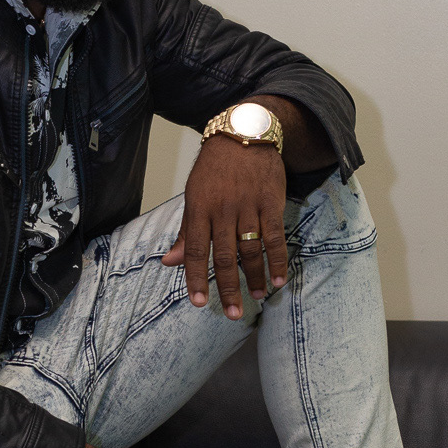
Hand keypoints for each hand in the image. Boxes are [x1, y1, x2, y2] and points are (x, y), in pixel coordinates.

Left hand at [161, 132, 288, 318]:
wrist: (243, 134)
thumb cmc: (214, 169)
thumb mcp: (193, 196)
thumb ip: (186, 232)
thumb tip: (169, 262)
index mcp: (199, 209)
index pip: (196, 251)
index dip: (196, 279)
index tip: (198, 303)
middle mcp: (222, 210)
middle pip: (224, 256)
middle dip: (228, 288)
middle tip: (232, 313)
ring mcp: (247, 206)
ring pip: (250, 249)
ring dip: (254, 277)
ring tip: (256, 297)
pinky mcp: (270, 202)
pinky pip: (275, 237)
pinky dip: (277, 260)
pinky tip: (278, 278)